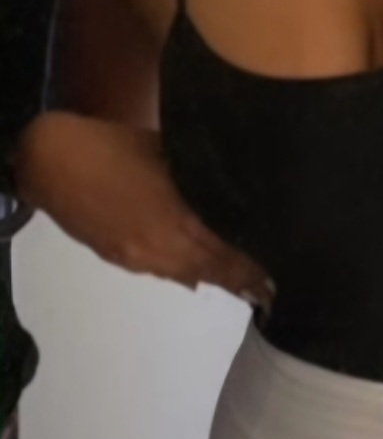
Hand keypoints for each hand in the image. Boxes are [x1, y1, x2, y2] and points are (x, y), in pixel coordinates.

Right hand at [15, 113, 274, 310]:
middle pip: (209, 270)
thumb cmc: (114, 146)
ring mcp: (137, 255)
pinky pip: (160, 271)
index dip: (250, 269)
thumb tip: (224, 183)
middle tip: (268, 292)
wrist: (52, 163)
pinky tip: (197, 276)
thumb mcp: (164, 151)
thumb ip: (196, 174)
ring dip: (213, 280)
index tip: (274, 280)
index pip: (224, 253)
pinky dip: (184, 274)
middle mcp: (160, 245)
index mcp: (176, 218)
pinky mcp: (118, 256)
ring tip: (242, 287)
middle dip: (239, 281)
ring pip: (184, 274)